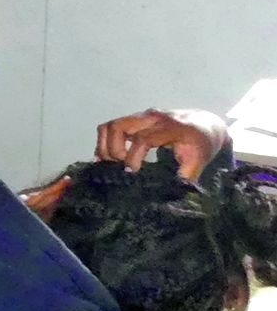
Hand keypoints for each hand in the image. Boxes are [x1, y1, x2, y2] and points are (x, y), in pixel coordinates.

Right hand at [94, 108, 228, 181]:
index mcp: (171, 128)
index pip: (142, 139)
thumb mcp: (199, 161)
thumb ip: (185, 176)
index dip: (133, 157)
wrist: (204, 124)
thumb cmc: (201, 145)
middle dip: (113, 149)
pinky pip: (111, 126)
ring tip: (109, 163)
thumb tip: (169, 194)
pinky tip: (108, 156)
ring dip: (104, 145)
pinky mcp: (135, 119)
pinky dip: (105, 141)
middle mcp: (153, 118)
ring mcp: (141, 116)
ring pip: (111, 125)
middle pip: (119, 127)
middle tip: (119, 167)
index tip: (132, 173)